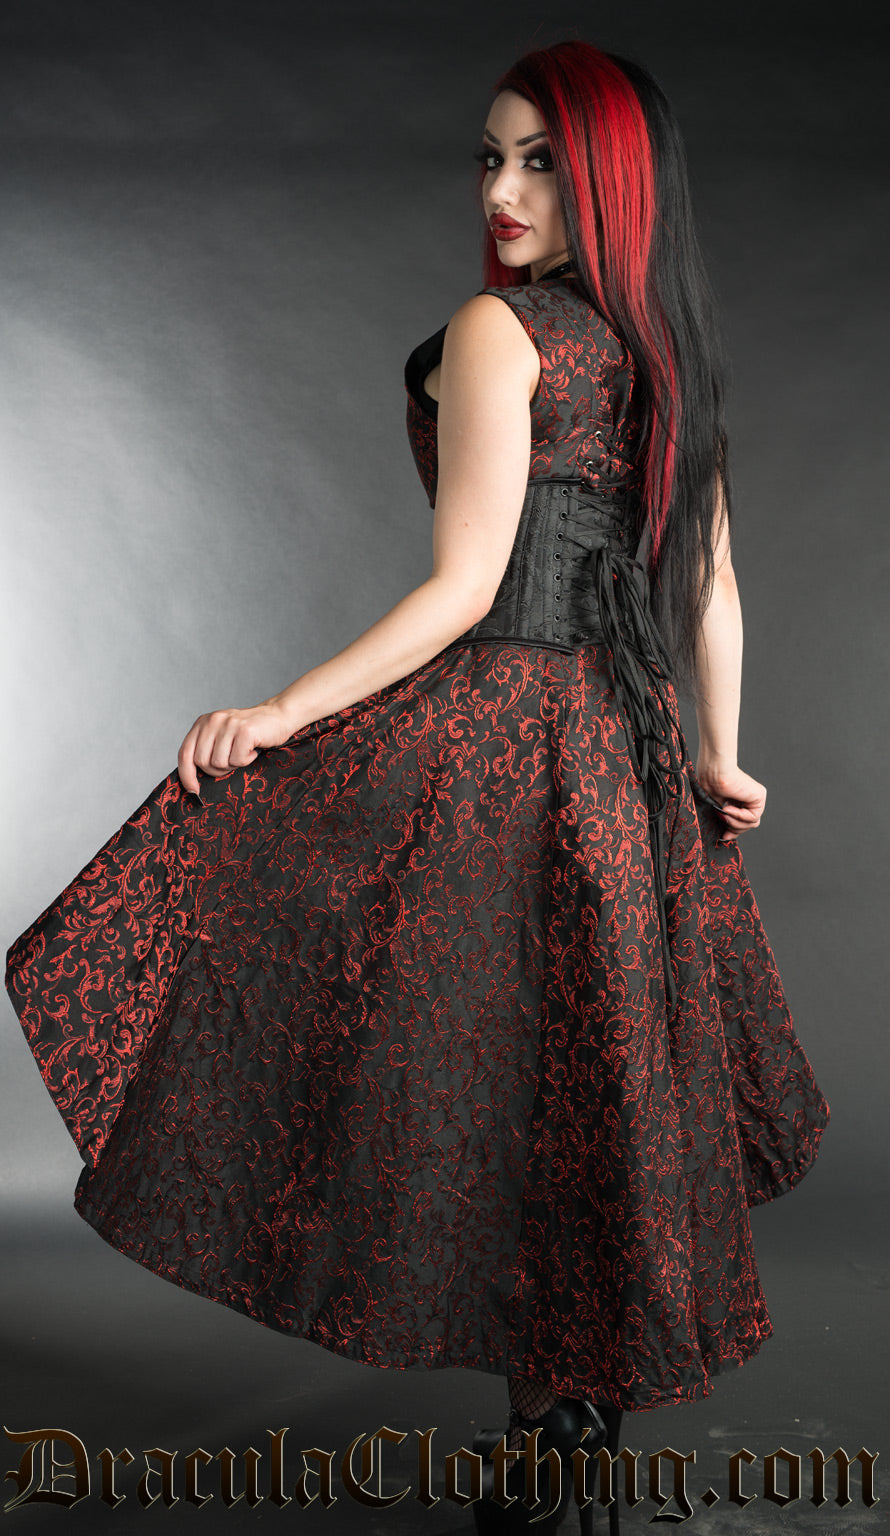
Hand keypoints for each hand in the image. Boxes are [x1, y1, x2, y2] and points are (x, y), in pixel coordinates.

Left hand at [177, 699, 296, 795]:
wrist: (278, 715)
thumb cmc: (250, 733)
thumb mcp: (222, 737)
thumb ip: (207, 750)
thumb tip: (192, 780)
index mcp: (202, 723)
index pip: (185, 753)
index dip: (186, 775)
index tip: (193, 791)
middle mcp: (212, 721)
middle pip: (202, 761)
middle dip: (218, 769)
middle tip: (233, 760)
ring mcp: (228, 724)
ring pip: (219, 762)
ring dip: (234, 764)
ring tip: (244, 752)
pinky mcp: (244, 730)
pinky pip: (237, 760)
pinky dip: (247, 760)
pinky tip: (253, 749)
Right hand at [695, 758, 766, 843]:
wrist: (713, 771)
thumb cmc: (708, 781)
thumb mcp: (714, 805)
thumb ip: (723, 818)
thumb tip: (725, 836)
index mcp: (736, 798)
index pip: (741, 821)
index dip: (733, 831)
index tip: (723, 836)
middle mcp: (747, 798)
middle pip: (747, 825)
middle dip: (735, 829)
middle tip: (723, 828)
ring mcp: (755, 797)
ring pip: (751, 824)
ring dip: (735, 823)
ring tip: (723, 812)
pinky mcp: (760, 796)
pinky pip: (753, 817)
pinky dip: (739, 816)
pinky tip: (727, 808)